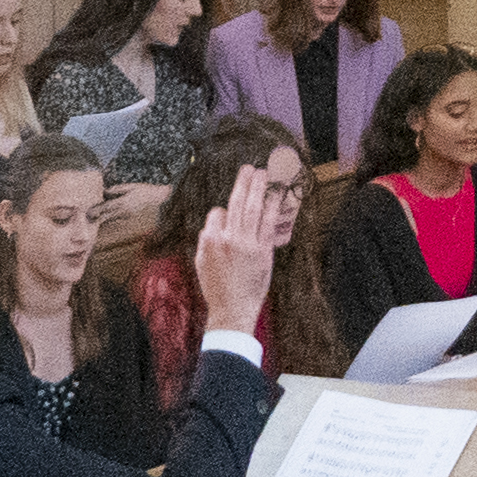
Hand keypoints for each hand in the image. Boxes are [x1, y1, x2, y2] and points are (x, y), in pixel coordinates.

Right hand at [189, 182, 277, 338]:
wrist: (233, 309)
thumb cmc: (216, 288)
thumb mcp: (200, 263)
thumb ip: (206, 240)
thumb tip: (215, 223)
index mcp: (209, 241)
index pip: (217, 213)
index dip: (222, 211)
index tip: (227, 212)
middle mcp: (228, 239)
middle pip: (236, 204)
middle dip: (243, 183)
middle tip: (248, 167)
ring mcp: (247, 244)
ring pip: (253, 209)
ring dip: (258, 188)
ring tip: (263, 173)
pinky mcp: (263, 250)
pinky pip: (268, 223)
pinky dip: (272, 206)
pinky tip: (276, 195)